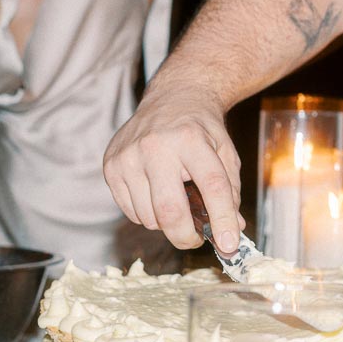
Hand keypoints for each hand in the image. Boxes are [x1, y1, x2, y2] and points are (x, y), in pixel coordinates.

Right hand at [102, 85, 243, 253]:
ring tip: (178, 201)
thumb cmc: (200, 128)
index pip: (211, 186)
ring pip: (149, 217)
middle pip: (170, 211)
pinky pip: (131, 212)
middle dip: (186, 236)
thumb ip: (230, 192)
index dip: (222, 219)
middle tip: (197, 238)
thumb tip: (231, 231)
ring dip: (167, 223)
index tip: (229, 244)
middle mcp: (155, 146)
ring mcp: (128, 156)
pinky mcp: (111, 166)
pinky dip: (148, 214)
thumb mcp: (225, 152)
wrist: (172, 98)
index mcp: (190, 138)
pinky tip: (157, 192)